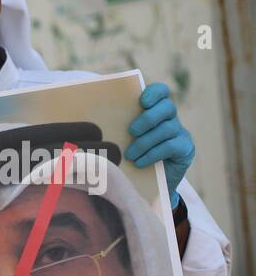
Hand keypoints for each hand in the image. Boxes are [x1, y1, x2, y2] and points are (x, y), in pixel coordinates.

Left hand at [126, 82, 194, 205]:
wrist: (149, 183)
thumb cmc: (130, 157)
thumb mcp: (122, 140)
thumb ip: (116, 129)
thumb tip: (91, 125)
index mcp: (155, 110)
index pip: (161, 91)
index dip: (154, 93)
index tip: (142, 102)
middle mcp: (170, 118)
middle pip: (167, 107)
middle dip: (148, 119)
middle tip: (131, 132)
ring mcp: (179, 133)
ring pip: (167, 129)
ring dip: (145, 142)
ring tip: (130, 155)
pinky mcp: (185, 148)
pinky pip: (171, 146)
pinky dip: (153, 154)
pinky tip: (140, 162)